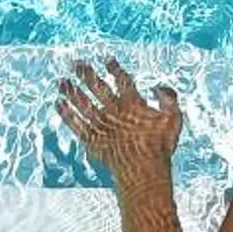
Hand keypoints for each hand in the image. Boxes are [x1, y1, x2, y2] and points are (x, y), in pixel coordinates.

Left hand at [55, 59, 182, 185]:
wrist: (143, 172)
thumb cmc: (159, 148)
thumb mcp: (174, 120)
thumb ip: (169, 99)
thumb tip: (158, 86)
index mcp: (132, 103)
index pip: (121, 79)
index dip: (114, 67)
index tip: (106, 59)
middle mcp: (114, 110)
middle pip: (97, 87)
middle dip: (85, 74)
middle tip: (75, 63)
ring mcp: (101, 125)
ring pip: (82, 103)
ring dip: (71, 91)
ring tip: (62, 81)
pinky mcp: (91, 139)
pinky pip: (75, 123)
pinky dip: (66, 113)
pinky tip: (58, 104)